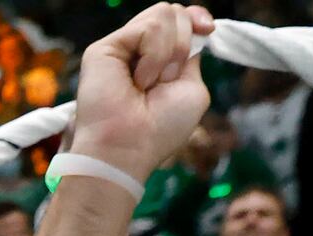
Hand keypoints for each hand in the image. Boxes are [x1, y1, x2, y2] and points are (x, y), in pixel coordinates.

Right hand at [65, 4, 212, 183]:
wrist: (130, 146)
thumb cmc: (159, 129)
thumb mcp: (192, 88)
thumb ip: (193, 54)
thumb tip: (194, 28)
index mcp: (160, 59)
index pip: (180, 19)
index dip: (196, 17)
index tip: (207, 29)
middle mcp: (139, 50)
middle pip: (173, 12)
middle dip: (183, 43)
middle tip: (167, 80)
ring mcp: (122, 48)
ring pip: (163, 13)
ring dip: (169, 52)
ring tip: (148, 84)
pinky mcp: (105, 47)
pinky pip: (148, 27)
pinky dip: (155, 55)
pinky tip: (139, 81)